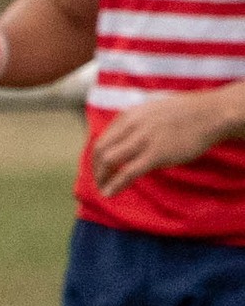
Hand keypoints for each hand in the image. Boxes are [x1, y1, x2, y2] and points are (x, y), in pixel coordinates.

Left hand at [91, 91, 235, 196]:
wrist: (211, 114)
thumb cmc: (186, 114)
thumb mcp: (152, 112)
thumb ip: (136, 124)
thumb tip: (126, 141)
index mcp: (129, 115)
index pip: (103, 138)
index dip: (98, 156)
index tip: (100, 167)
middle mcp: (131, 125)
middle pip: (101, 149)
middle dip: (96, 168)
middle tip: (100, 181)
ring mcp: (143, 140)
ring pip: (109, 160)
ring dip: (102, 178)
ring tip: (104, 189)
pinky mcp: (156, 154)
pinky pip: (127, 172)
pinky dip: (115, 184)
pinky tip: (110, 193)